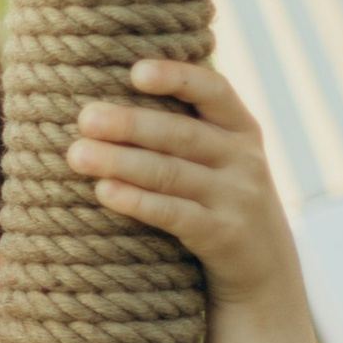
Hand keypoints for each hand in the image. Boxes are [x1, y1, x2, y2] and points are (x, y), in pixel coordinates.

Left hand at [68, 59, 297, 307]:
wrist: (265, 270)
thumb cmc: (221, 200)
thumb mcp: (221, 158)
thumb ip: (185, 127)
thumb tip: (107, 95)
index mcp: (241, 128)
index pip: (213, 90)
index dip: (176, 77)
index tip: (135, 71)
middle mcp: (244, 159)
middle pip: (181, 134)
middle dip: (130, 124)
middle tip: (85, 119)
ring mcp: (237, 198)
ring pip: (171, 173)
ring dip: (121, 161)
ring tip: (77, 154)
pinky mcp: (223, 235)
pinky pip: (175, 214)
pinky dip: (137, 201)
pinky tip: (104, 192)